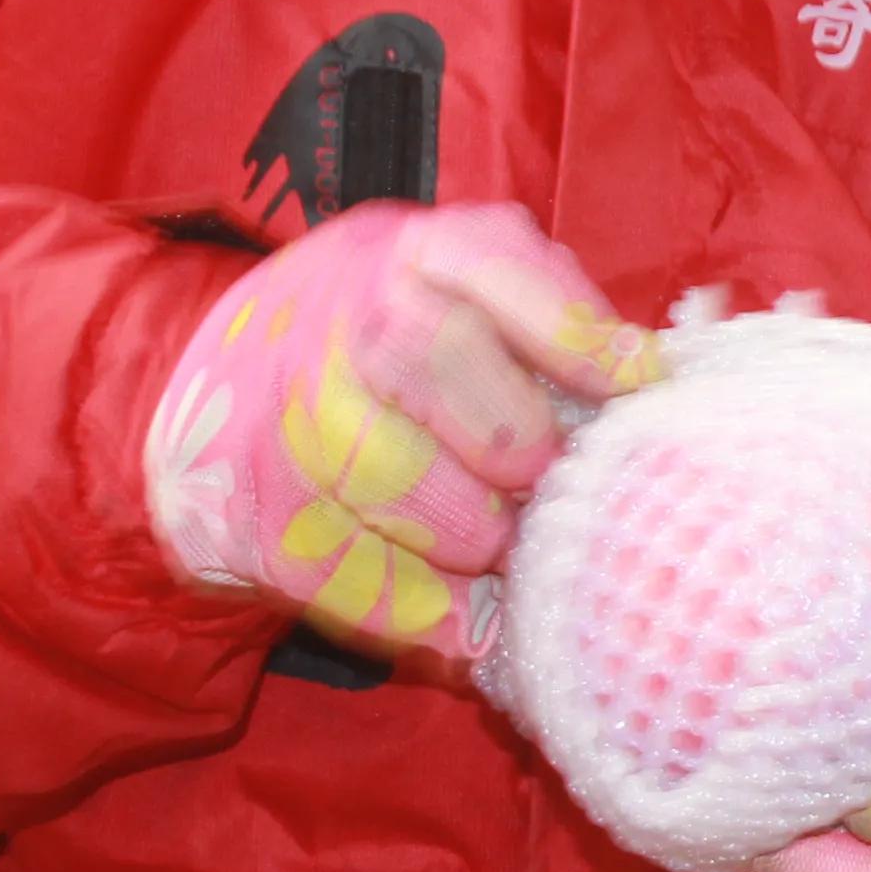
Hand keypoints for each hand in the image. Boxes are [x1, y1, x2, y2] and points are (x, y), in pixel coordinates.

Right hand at [142, 204, 651, 668]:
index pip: (494, 262)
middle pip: (433, 360)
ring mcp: (282, 413)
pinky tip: (462, 619)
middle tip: (544, 491)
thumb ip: (548, 322)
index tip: (633, 388)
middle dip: (511, 443)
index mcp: (413, 252)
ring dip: (467, 533)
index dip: (573, 329)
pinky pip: (354, 571)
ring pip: (391, 474)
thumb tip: (658, 381)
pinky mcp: (253, 512)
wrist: (211, 404)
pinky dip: (423, 610)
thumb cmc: (383, 351)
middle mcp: (338, 315)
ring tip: (495, 548)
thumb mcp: (457, 296)